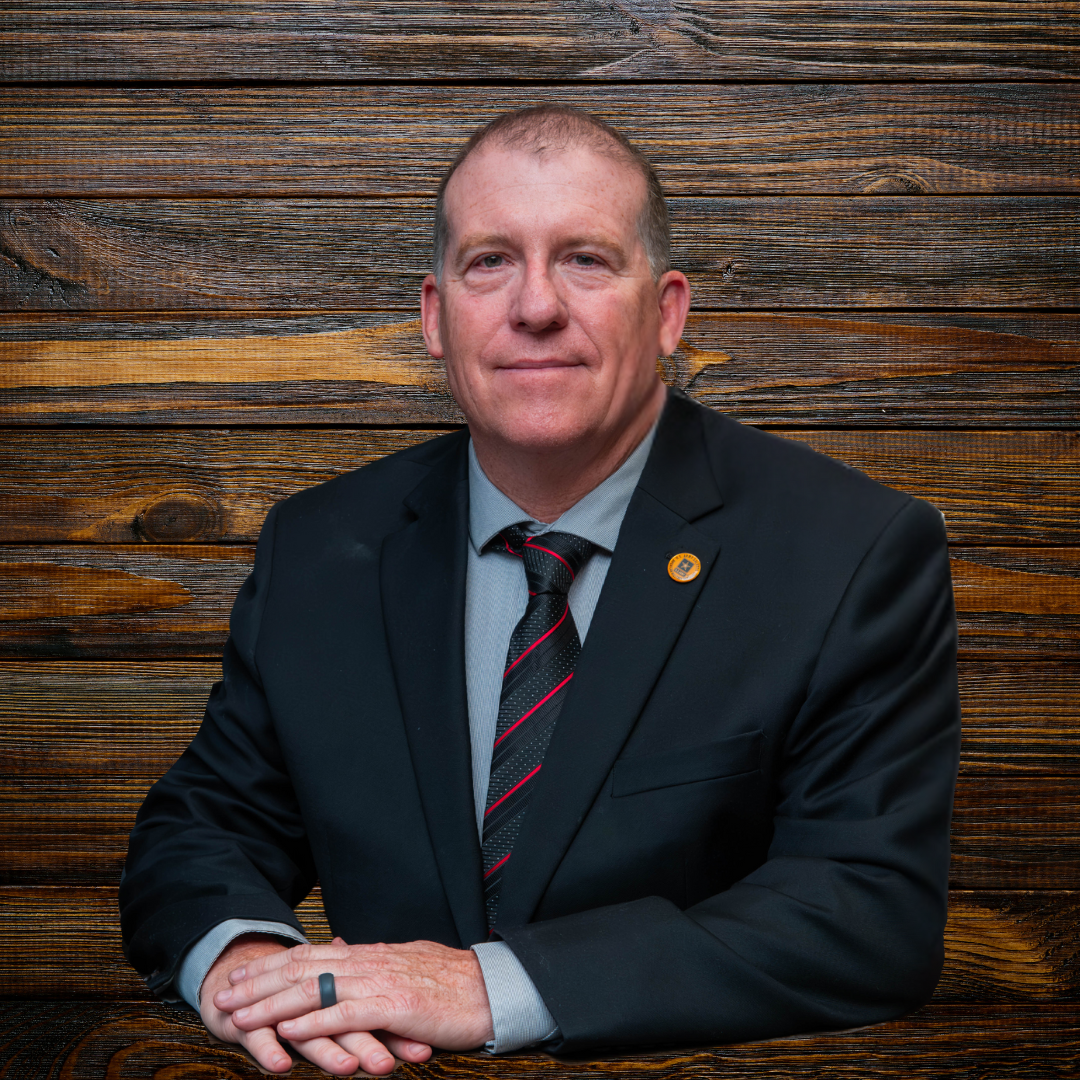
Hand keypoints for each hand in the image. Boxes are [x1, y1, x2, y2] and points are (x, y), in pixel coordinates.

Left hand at [215, 938, 494, 1058]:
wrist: (492, 989)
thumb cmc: (453, 985)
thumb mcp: (407, 967)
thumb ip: (375, 964)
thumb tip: (349, 954)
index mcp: (372, 954)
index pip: (312, 955)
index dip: (274, 964)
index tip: (243, 973)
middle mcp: (370, 962)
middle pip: (303, 969)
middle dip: (259, 983)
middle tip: (224, 994)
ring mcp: (381, 983)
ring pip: (315, 991)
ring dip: (272, 1005)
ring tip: (240, 1016)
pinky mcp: (394, 1008)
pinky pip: (345, 1015)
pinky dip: (312, 1024)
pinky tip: (287, 1032)